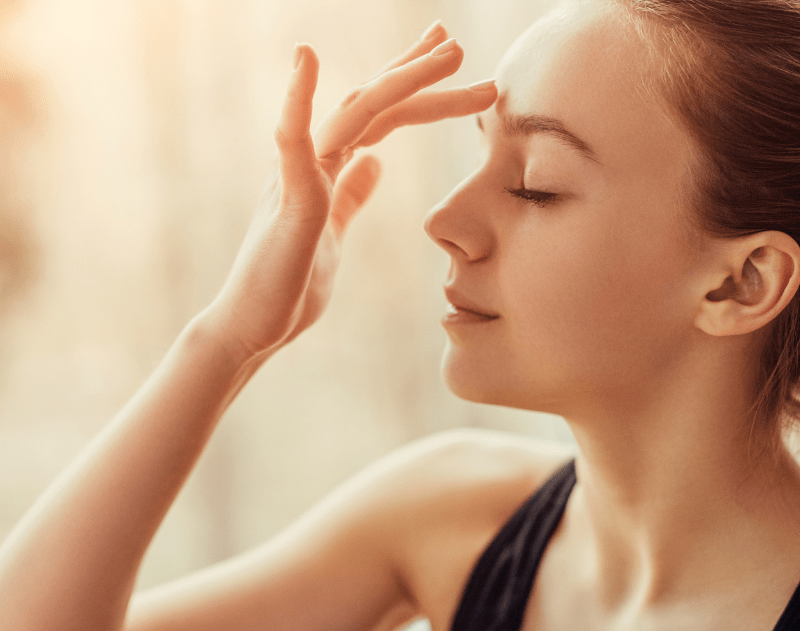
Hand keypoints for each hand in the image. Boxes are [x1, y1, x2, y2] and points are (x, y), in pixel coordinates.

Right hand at [205, 23, 497, 361]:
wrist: (252, 327)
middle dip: (417, 73)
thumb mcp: (333, 232)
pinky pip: (291, 142)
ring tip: (447, 51)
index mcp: (325, 169)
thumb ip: (350, 195)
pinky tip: (307, 59)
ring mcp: (298, 176)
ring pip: (354, 114)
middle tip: (457, 44)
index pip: (377, 118)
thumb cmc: (289, 285)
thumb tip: (375, 164)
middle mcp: (311, 161)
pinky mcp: (287, 200)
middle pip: (371, 104)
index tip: (447, 64)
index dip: (411, 89)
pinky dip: (297, 99)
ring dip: (401, 79)